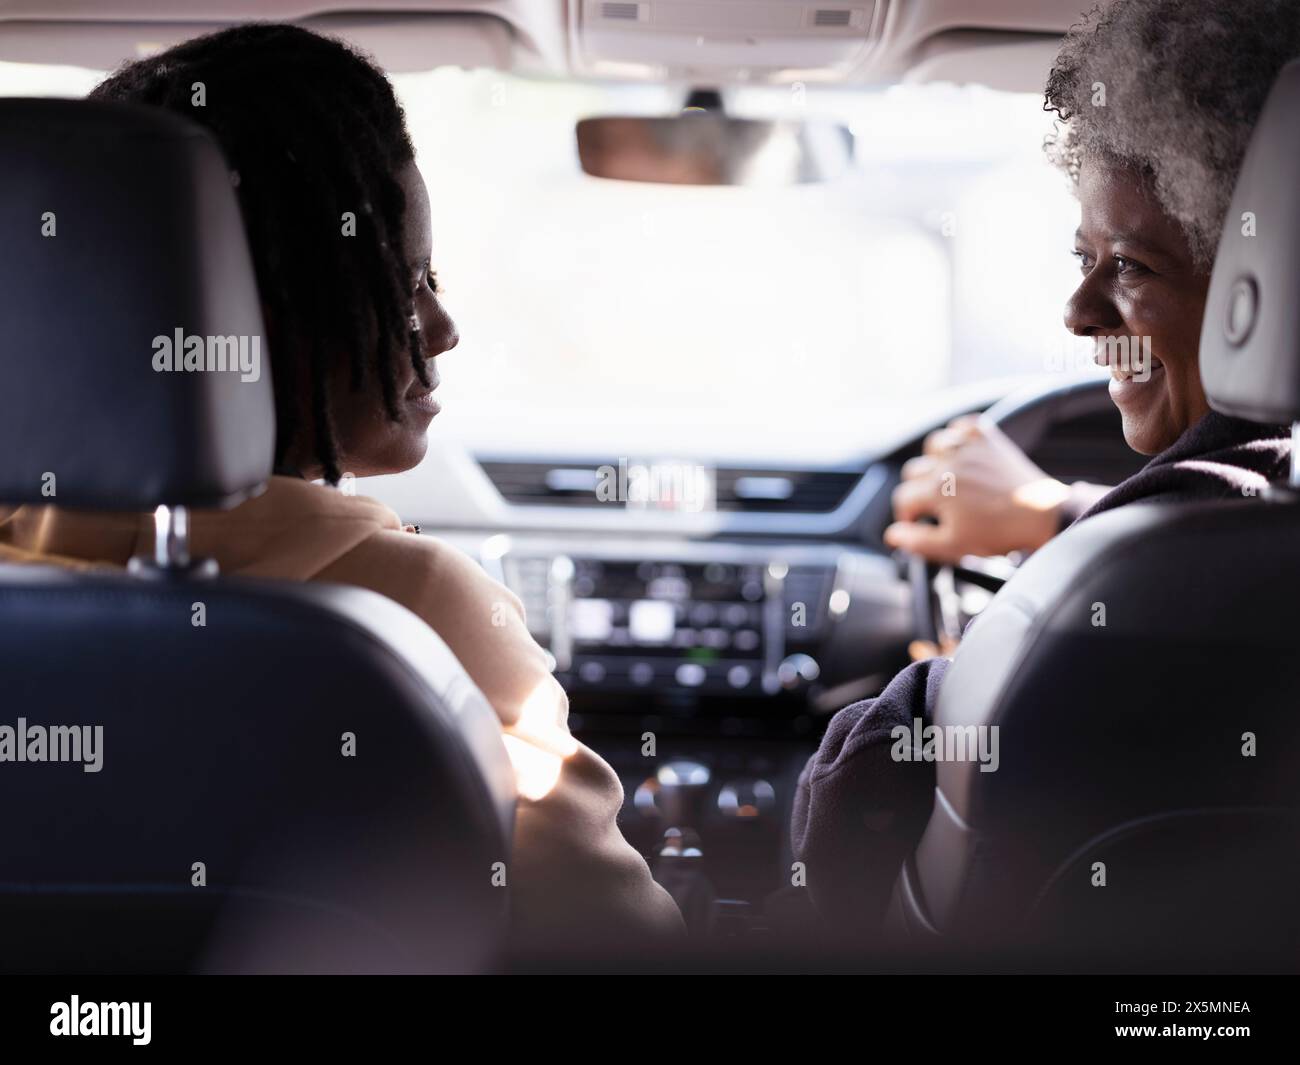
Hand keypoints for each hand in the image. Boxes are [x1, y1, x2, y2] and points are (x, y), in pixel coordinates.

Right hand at [884, 415, 1069, 563]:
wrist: (1041, 515)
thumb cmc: (998, 532)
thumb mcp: (954, 546)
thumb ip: (917, 542)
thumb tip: (893, 535)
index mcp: (937, 489)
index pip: (903, 499)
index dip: (906, 516)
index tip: (916, 524)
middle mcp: (948, 462)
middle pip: (913, 471)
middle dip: (917, 491)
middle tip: (934, 507)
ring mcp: (968, 447)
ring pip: (933, 445)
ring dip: (933, 461)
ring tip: (944, 477)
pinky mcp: (987, 439)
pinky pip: (962, 425)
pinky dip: (957, 435)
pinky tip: (960, 453)